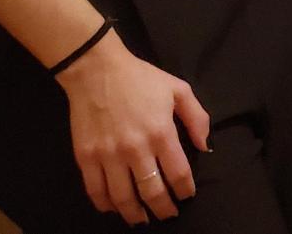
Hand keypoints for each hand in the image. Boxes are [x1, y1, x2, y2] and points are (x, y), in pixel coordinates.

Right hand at [56, 33, 210, 223]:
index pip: (178, 173)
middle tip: (168, 214)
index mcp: (161, 133)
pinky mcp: (86, 157)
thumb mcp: (178, 90)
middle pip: (152, 191)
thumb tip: (205, 147)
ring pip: (123, 197)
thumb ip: (197, 118)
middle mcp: (135, 149)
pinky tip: (115, 208)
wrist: (97, 71)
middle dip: (163, 208)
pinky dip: (106, 204)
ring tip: (143, 219)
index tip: (187, 196)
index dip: (185, 190)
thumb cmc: (141, 79)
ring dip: (135, 214)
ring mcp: (108, 155)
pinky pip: (96, 190)